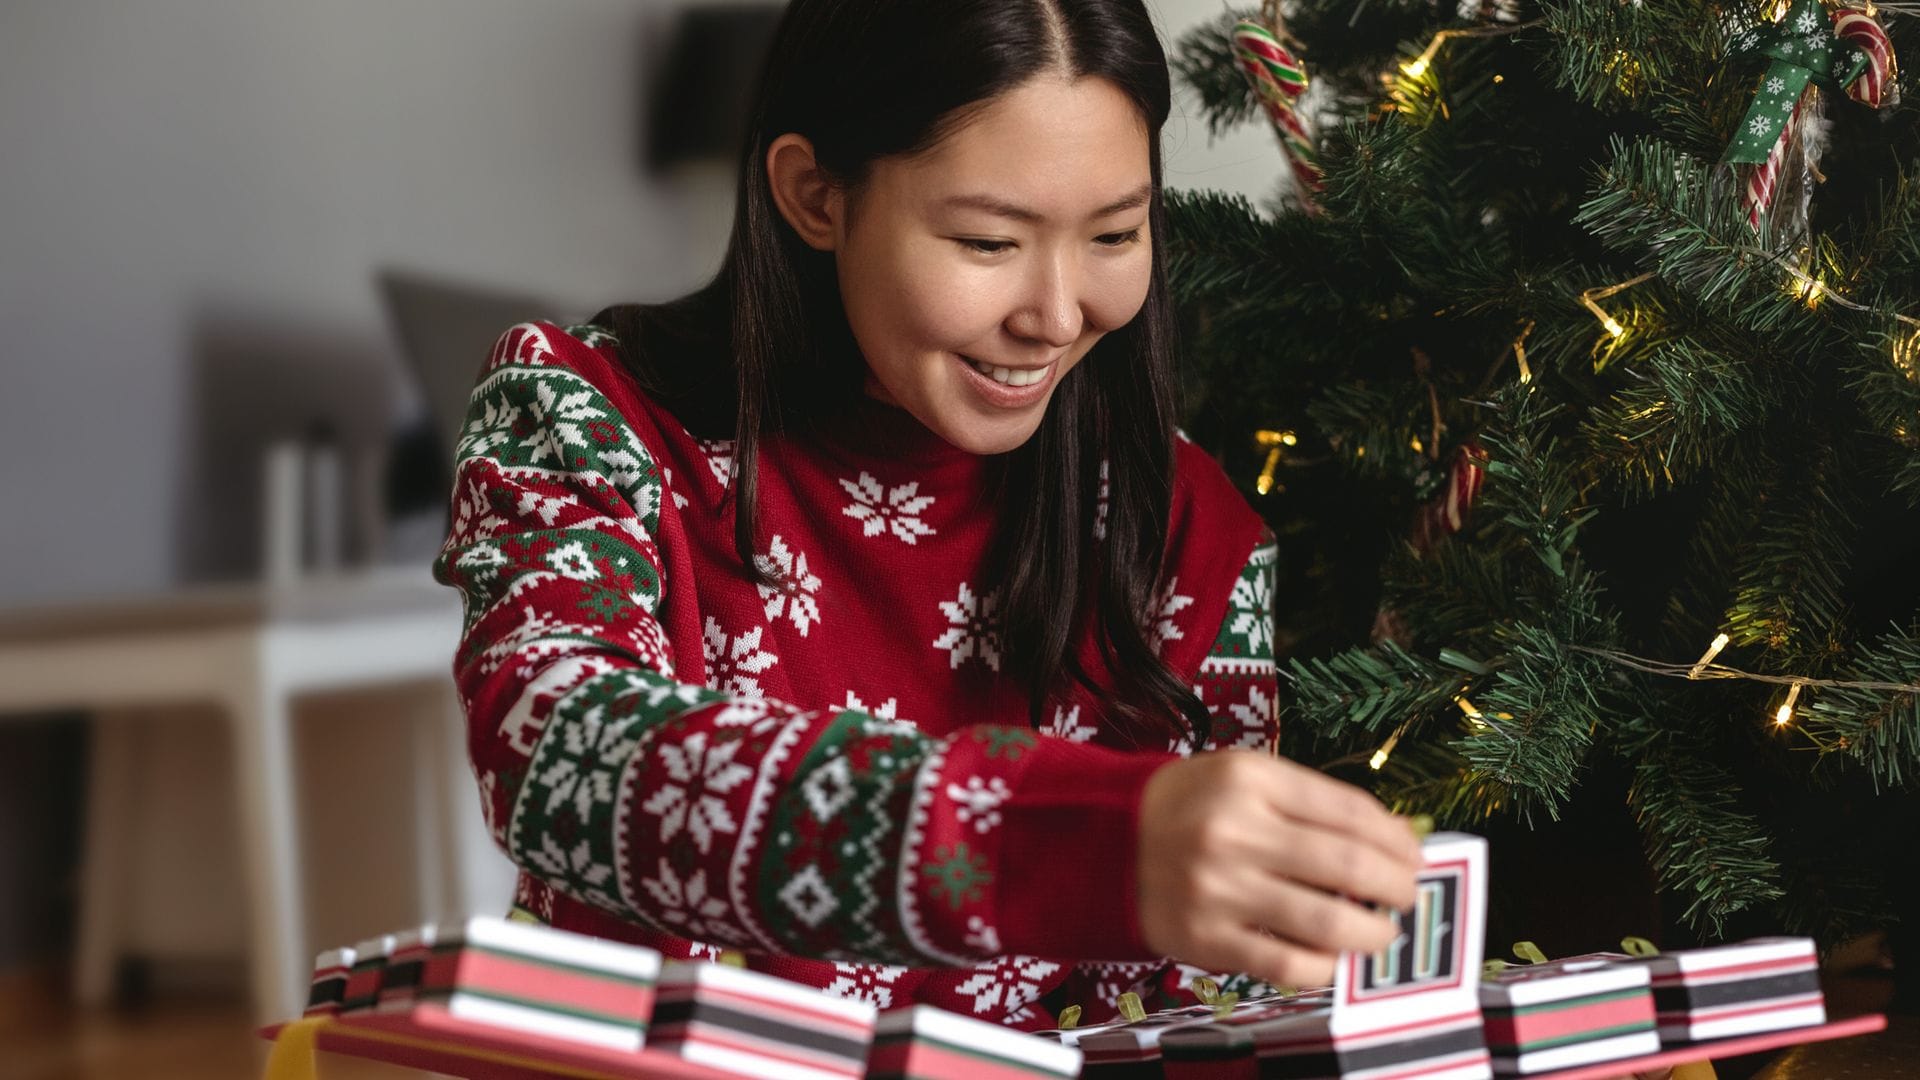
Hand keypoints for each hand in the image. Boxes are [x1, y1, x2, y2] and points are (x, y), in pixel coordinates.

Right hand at [1135, 749, 1424, 988]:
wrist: (1104, 841)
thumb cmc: (1188, 806)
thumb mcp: (1244, 777)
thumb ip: (1313, 802)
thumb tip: (1397, 836)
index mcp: (1248, 779)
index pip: (1349, 810)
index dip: (1397, 837)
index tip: (1415, 854)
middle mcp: (1233, 831)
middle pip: (1348, 865)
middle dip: (1397, 885)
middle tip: (1407, 894)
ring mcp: (1218, 889)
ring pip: (1326, 921)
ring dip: (1372, 931)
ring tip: (1382, 931)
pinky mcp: (1205, 938)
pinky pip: (1287, 964)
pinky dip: (1324, 966)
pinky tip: (1333, 957)